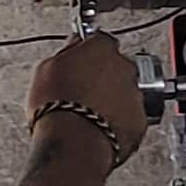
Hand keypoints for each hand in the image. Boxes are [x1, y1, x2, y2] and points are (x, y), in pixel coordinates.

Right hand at [26, 33, 148, 161]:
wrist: (73, 144)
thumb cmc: (58, 108)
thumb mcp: (45, 70)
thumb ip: (65, 53)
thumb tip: (72, 47)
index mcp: (102, 49)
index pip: (100, 41)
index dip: (88, 53)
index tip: (80, 61)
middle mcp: (124, 68)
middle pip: (116, 68)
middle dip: (102, 79)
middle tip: (81, 94)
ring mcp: (135, 95)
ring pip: (124, 94)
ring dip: (110, 102)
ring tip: (87, 117)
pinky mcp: (140, 123)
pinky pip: (129, 119)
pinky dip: (118, 124)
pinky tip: (98, 130)